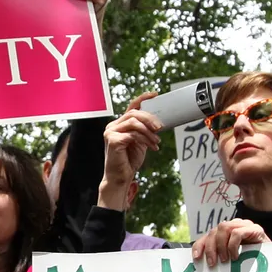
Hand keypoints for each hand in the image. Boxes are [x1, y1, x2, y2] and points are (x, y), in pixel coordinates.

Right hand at [98, 93, 160, 209]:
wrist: (121, 177)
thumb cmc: (129, 160)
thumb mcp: (141, 141)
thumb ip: (145, 130)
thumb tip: (159, 122)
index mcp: (119, 124)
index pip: (131, 106)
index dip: (143, 98)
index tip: (155, 94)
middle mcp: (113, 126)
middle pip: (134, 113)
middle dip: (150, 119)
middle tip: (160, 128)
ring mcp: (110, 132)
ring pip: (134, 122)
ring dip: (149, 132)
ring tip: (157, 142)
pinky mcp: (113, 140)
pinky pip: (133, 134)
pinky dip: (145, 140)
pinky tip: (152, 148)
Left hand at [192, 219, 270, 266]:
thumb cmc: (252, 261)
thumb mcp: (232, 258)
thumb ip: (220, 256)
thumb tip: (201, 264)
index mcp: (225, 233)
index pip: (208, 235)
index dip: (200, 245)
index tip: (196, 258)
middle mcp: (233, 225)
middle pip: (214, 231)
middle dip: (210, 248)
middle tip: (213, 263)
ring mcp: (244, 225)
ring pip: (224, 228)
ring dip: (221, 246)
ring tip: (226, 260)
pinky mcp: (254, 228)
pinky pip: (238, 233)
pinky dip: (233, 245)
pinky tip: (235, 256)